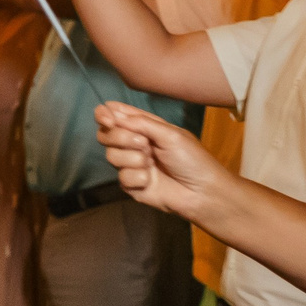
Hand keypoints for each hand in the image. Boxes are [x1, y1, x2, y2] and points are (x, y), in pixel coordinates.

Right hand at [95, 101, 226, 220]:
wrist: (201, 192)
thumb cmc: (192, 159)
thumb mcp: (170, 134)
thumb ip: (141, 123)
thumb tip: (114, 113)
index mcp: (144, 127)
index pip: (115, 115)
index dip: (104, 114)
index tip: (108, 120)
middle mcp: (134, 143)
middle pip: (106, 134)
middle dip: (120, 137)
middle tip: (143, 144)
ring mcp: (131, 164)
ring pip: (111, 156)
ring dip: (133, 158)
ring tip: (152, 163)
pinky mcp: (131, 185)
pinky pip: (121, 177)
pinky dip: (137, 177)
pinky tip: (150, 180)